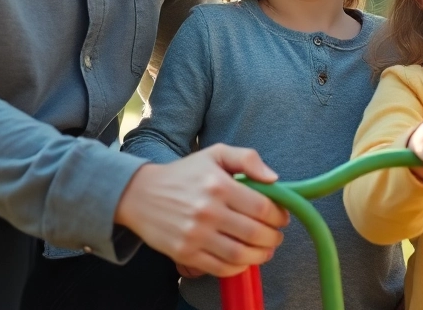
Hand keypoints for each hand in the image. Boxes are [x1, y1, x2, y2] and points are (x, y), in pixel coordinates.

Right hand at [115, 144, 289, 276]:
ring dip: (261, 256)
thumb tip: (274, 178)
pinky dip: (238, 268)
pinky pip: (220, 268)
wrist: (140, 194)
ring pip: (240, 255)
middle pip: (255, 233)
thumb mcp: (215, 154)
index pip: (262, 207)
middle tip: (276, 236)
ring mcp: (195, 235)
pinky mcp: (185, 254)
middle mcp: (207, 211)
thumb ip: (247, 158)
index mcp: (218, 185)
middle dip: (273, 238)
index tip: (282, 217)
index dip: (279, 216)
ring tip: (265, 251)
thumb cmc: (183, 174)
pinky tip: (244, 260)